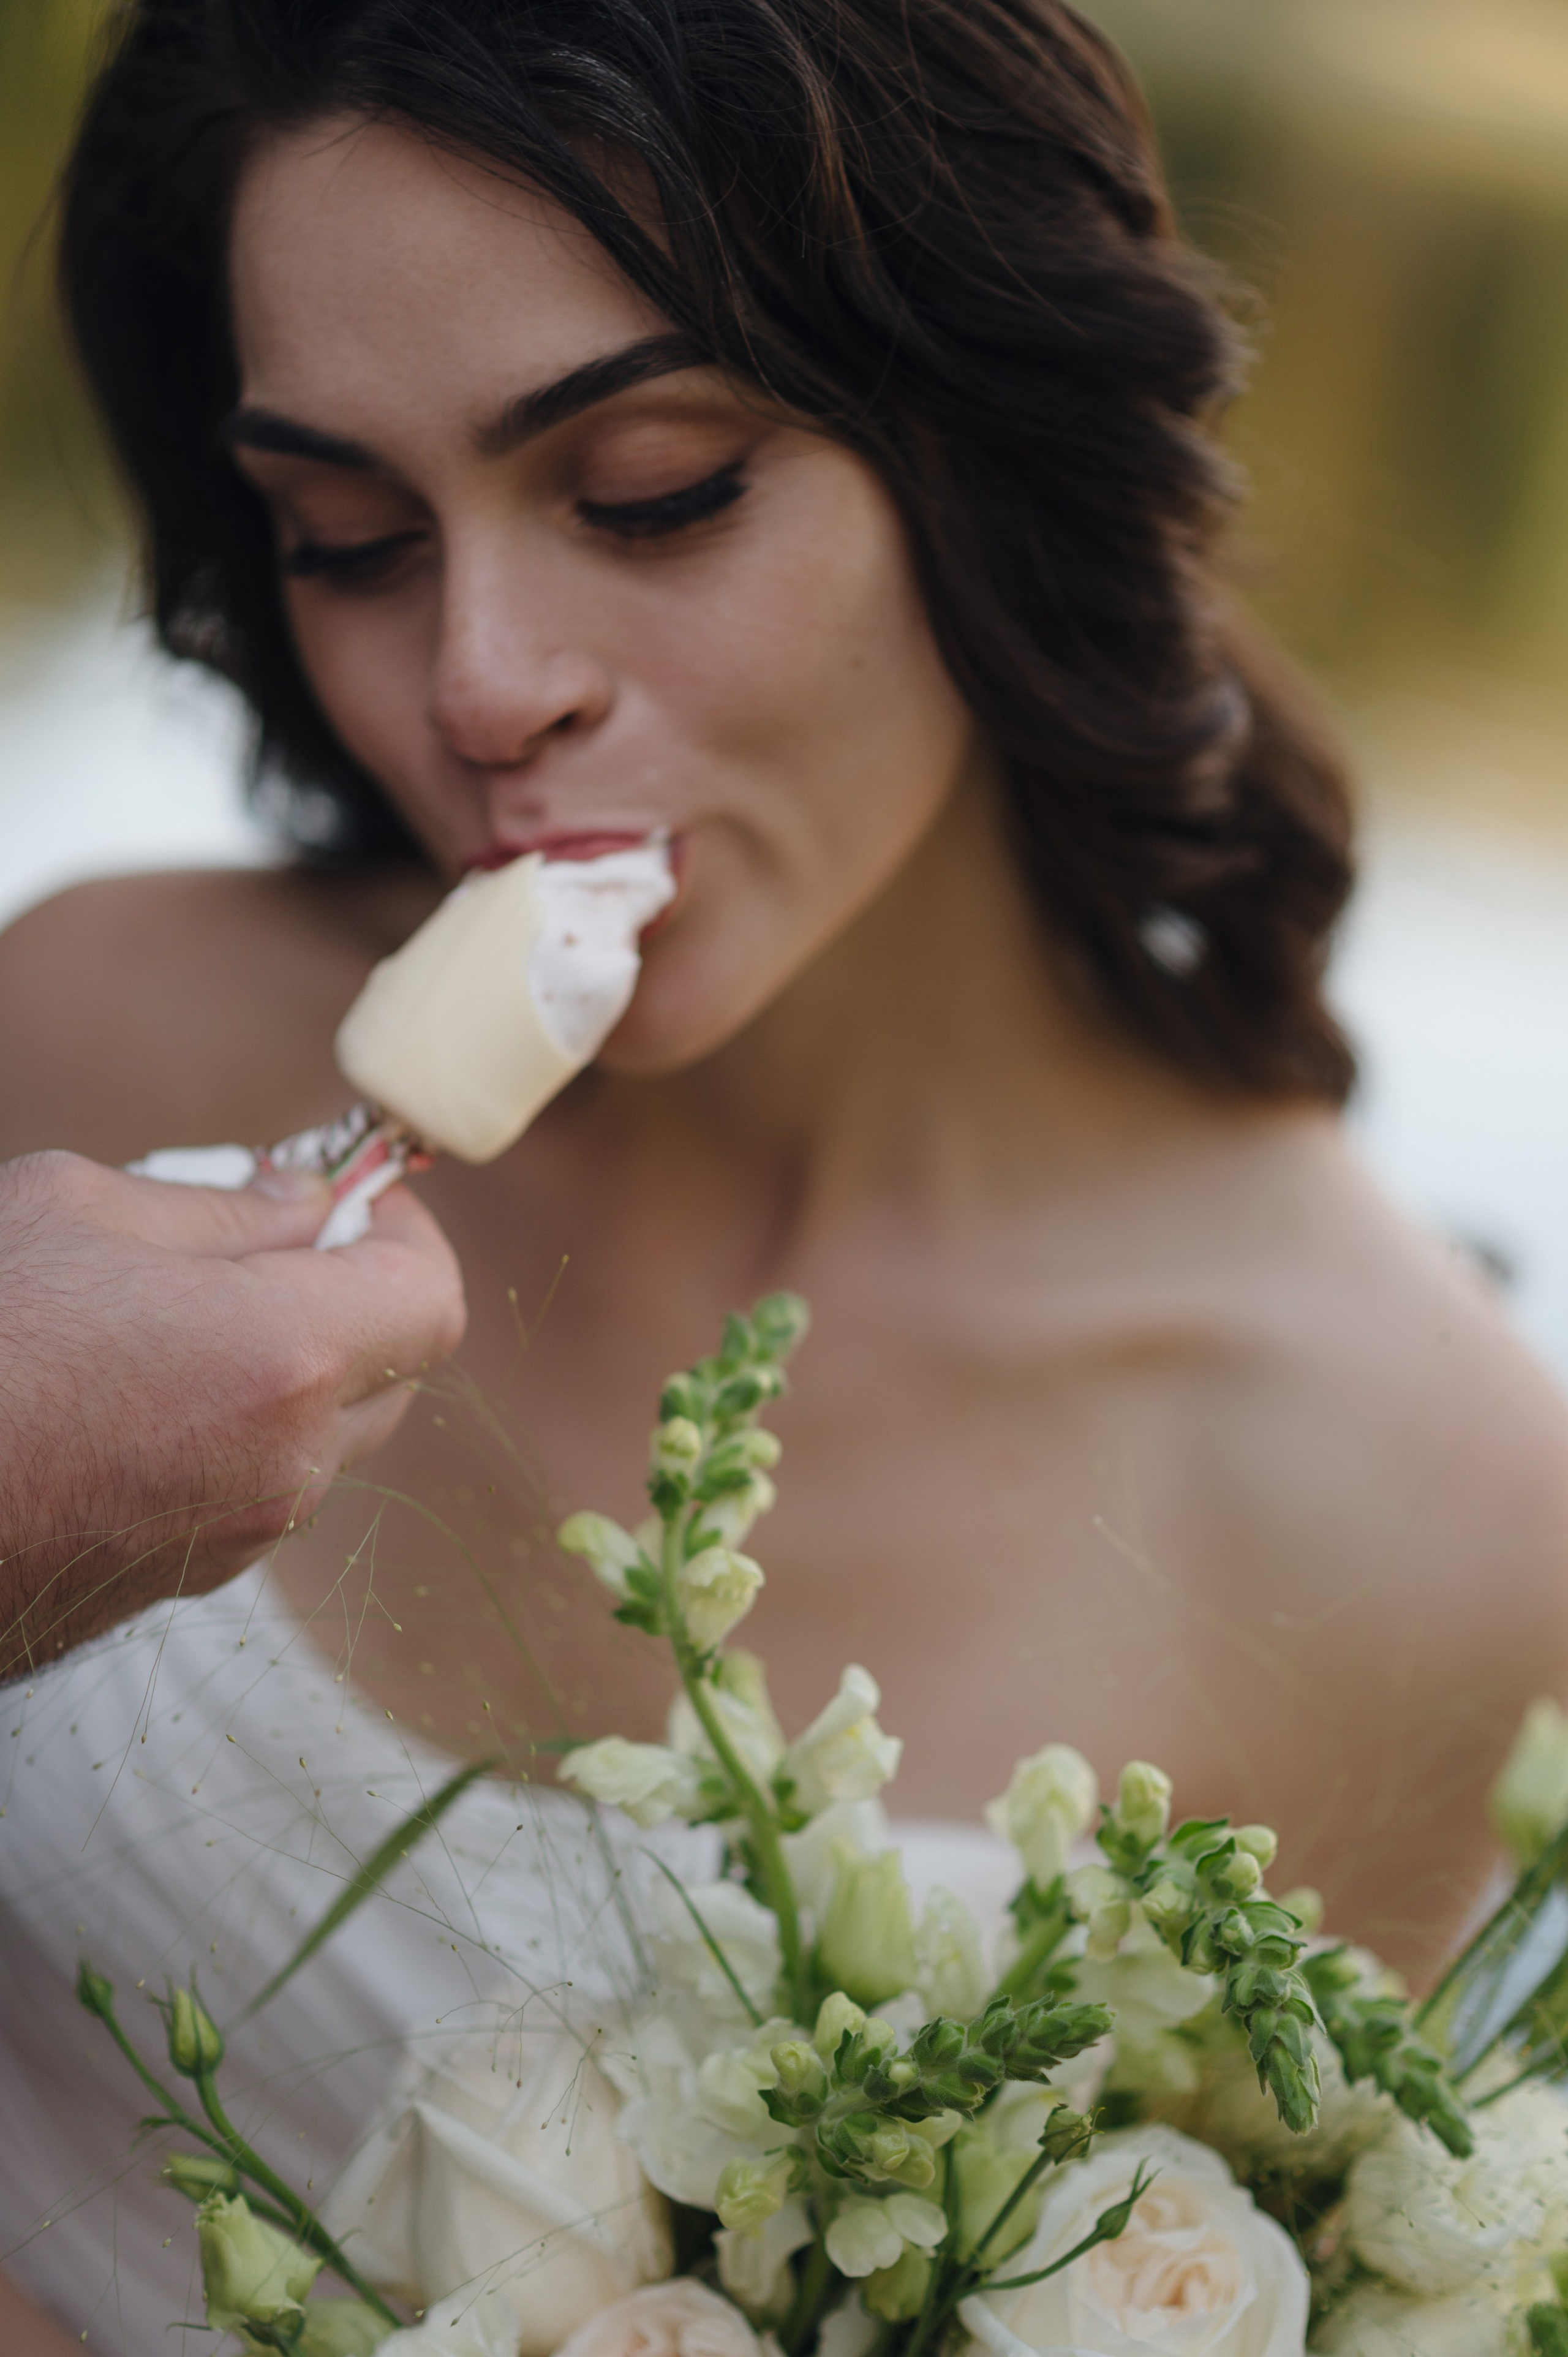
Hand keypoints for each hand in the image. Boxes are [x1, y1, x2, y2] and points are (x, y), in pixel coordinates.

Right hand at [0, 1149, 465, 1679]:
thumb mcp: (79, 1210)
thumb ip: (225, 1209)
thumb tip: (307, 1203)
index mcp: (283, 1359)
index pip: (432, 1301)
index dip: (410, 1239)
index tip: (364, 1204)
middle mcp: (285, 1464)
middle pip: (395, 1372)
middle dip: (355, 1298)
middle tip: (275, 1239)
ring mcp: (237, 1536)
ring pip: (326, 1438)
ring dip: (294, 1368)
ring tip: (186, 1314)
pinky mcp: (183, 1581)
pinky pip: (259, 1488)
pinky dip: (240, 1430)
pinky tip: (146, 1390)